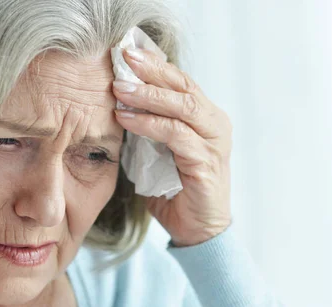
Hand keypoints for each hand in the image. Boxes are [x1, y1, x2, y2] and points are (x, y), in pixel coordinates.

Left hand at [112, 48, 232, 246]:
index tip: (126, 53)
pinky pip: (175, 136)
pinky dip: (149, 125)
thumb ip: (148, 128)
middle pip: (183, 86)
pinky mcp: (206, 164)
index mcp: (204, 118)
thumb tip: (117, 103)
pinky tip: (126, 119)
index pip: (180, 82)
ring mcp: (213, 143)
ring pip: (181, 107)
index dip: (154, 66)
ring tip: (119, 88)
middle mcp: (214, 124)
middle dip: (151, 71)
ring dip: (147, 96)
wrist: (197, 229)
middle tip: (122, 59)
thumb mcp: (159, 151)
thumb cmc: (176, 189)